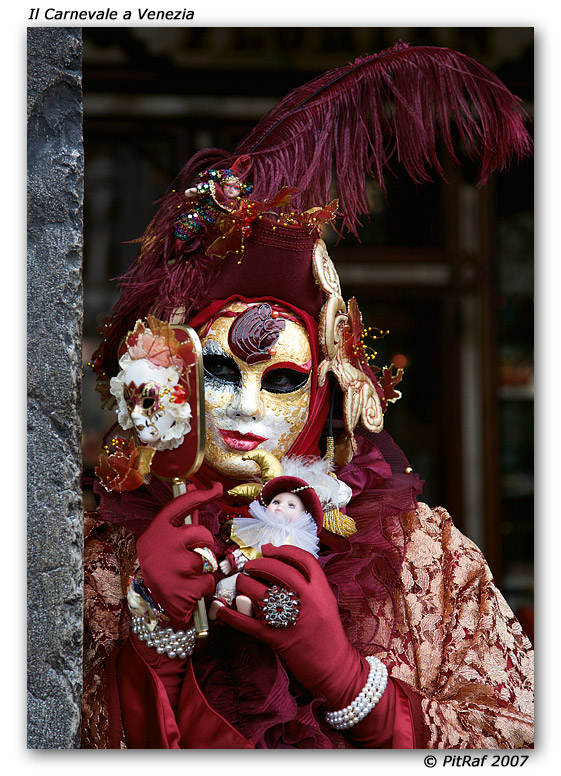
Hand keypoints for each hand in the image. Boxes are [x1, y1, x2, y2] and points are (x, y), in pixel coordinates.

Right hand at [135, 482, 221, 625]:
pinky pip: (208, 582)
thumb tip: (193, 485)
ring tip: (187, 574)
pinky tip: (189, 589)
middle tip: (190, 555)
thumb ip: (181, 518)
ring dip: (203, 569)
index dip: (201, 494)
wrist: (150, 600)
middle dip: (204, 545)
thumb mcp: (164, 539)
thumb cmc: (162, 563)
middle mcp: (166, 545)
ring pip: (208, 560)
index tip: (217, 488)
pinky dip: (202, 587)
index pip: (182, 505)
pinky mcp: (184, 589)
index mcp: (159, 530)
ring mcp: (175, 567)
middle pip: (203, 534)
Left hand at [215, 543, 369, 708]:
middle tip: (250, 565)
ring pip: (261, 593)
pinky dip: (232, 616)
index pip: (304, 559)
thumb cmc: (327, 633)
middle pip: (279, 571)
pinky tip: (222, 609)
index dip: (284, 550)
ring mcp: (293, 620)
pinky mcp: (278, 639)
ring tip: (241, 583)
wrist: (335, 668)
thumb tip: (279, 563)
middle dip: (260, 564)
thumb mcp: (325, 602)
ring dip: (245, 585)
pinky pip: (249, 624)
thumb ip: (309, 584)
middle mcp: (309, 601)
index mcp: (323, 590)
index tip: (269, 549)